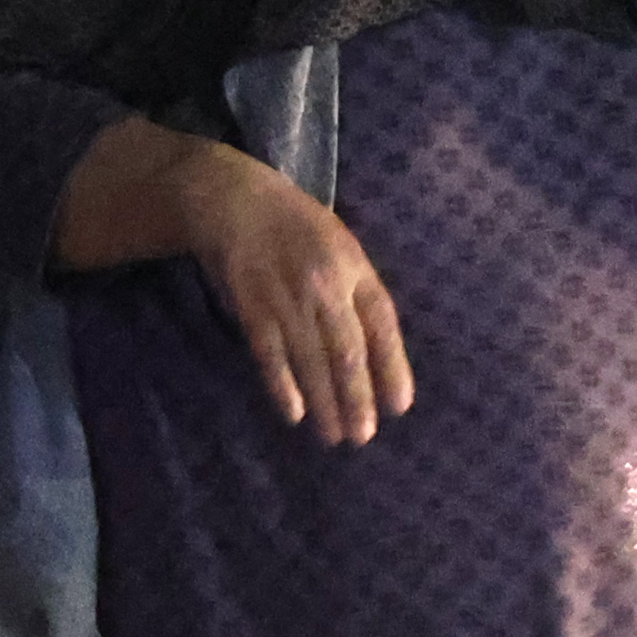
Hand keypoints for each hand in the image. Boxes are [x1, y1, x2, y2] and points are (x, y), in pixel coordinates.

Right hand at [177, 141, 419, 441]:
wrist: (236, 200)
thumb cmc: (300, 229)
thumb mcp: (344, 249)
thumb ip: (360, 295)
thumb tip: (379, 354)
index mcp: (357, 269)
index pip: (383, 326)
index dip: (393, 367)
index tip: (400, 407)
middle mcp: (327, 286)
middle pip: (348, 351)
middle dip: (357, 397)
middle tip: (363, 436)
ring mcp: (288, 296)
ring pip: (311, 358)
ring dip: (324, 401)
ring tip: (335, 436)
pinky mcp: (252, 304)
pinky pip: (270, 352)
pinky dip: (282, 384)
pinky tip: (294, 413)